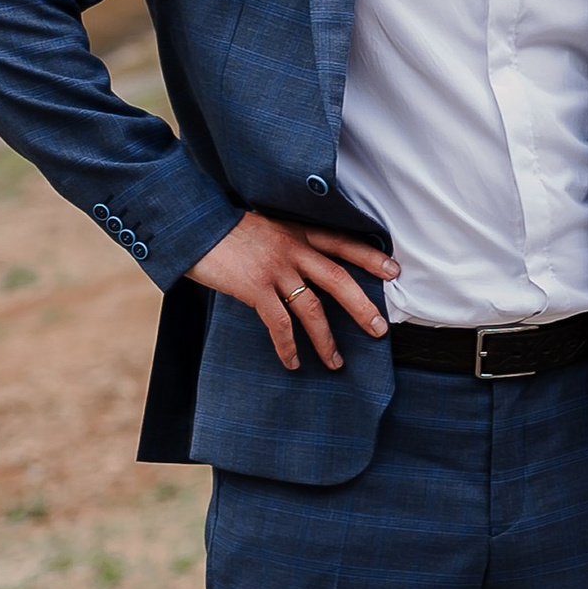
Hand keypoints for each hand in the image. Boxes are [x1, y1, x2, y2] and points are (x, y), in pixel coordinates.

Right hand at [187, 212, 397, 369]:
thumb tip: (304, 266)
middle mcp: (293, 249)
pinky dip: (289, 346)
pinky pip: (279, 323)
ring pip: (312, 309)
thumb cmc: (227, 230)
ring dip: (327, 340)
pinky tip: (293, 362)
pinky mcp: (254, 288)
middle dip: (362, 306)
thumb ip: (288, 243)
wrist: (193, 225)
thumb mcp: (266, 227)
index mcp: (298, 232)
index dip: (369, 258)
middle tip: (380, 330)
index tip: (394, 270)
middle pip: (338, 279)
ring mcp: (275, 269)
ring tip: (336, 363)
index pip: (343, 243)